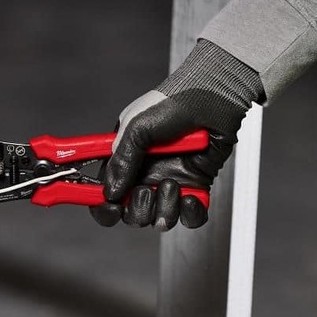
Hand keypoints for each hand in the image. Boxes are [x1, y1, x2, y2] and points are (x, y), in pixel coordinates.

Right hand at [89, 40, 262, 229]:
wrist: (213, 98)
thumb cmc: (173, 103)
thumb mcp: (136, 127)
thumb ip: (121, 161)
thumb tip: (110, 192)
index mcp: (125, 161)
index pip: (105, 194)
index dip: (103, 206)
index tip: (109, 207)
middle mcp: (146, 175)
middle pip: (131, 213)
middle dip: (137, 209)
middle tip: (145, 190)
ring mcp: (172, 182)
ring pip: (160, 219)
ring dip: (164, 207)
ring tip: (171, 183)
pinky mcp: (197, 187)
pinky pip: (191, 217)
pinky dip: (190, 213)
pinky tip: (190, 196)